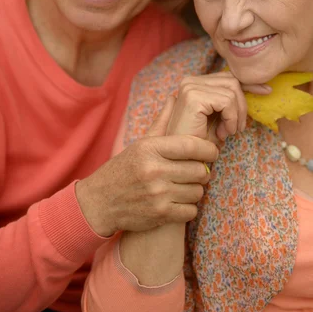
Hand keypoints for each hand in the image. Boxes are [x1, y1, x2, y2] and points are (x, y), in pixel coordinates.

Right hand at [75, 97, 218, 236]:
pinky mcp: (159, 215)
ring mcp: (157, 194)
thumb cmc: (125, 168)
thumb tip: (174, 97)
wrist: (99, 201)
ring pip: (197, 191)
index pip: (191, 145)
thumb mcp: (141, 143)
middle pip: (199, 170)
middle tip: (199, 171)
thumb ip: (162, 121)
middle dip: (203, 171)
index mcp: (150, 148)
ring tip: (186, 185)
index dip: (208, 148)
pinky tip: (180, 201)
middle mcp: (154, 170)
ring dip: (196, 189)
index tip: (213, 151)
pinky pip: (191, 211)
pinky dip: (189, 207)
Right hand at [166, 71, 270, 143]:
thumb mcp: (220, 116)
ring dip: (236, 116)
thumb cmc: (200, 141)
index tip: (266, 91)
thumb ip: (232, 100)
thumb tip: (261, 87)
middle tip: (237, 128)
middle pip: (232, 81)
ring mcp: (190, 87)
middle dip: (242, 105)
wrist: (181, 159)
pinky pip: (226, 102)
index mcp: (194, 83)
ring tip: (227, 132)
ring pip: (232, 91)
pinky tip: (224, 133)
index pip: (227, 76)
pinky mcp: (193, 97)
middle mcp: (190, 81)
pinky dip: (231, 119)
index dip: (248, 84)